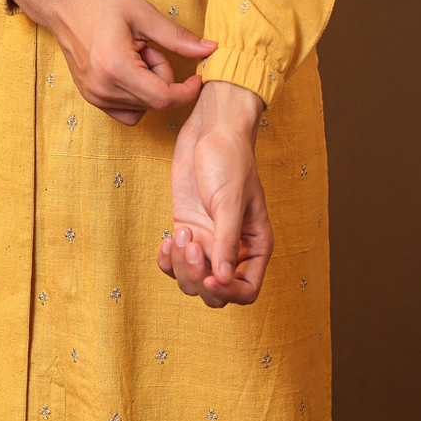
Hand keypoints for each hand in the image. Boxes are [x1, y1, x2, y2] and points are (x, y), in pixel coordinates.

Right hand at [11, 0, 216, 125]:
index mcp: (116, 67)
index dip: (187, 91)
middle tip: (149, 48)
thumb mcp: (143, 13)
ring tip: (135, 54)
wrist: (63, 3)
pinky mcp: (91, 98)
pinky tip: (129, 69)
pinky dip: (136, 95)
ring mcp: (94, 96)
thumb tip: (210, 50)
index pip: (164, 98)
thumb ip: (177, 37)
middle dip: (163, 77)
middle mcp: (103, 89)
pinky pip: (127, 111)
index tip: (196, 76)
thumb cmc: (100, 1)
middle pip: (155, 102)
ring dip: (148, 85)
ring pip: (142, 108)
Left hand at [157, 80, 272, 305]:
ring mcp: (206, 240)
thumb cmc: (230, 158)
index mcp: (254, 244)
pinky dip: (167, 259)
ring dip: (181, 266)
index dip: (228, 292)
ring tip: (179, 233)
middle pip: (215, 291)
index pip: (247, 289)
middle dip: (198, 276)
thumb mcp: (230, 199)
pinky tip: (166, 239)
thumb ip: (226, 241)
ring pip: (192, 279)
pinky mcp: (186, 230)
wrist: (210, 128)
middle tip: (190, 242)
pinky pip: (173, 262)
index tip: (210, 277)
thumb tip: (221, 279)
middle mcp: (231, 248)